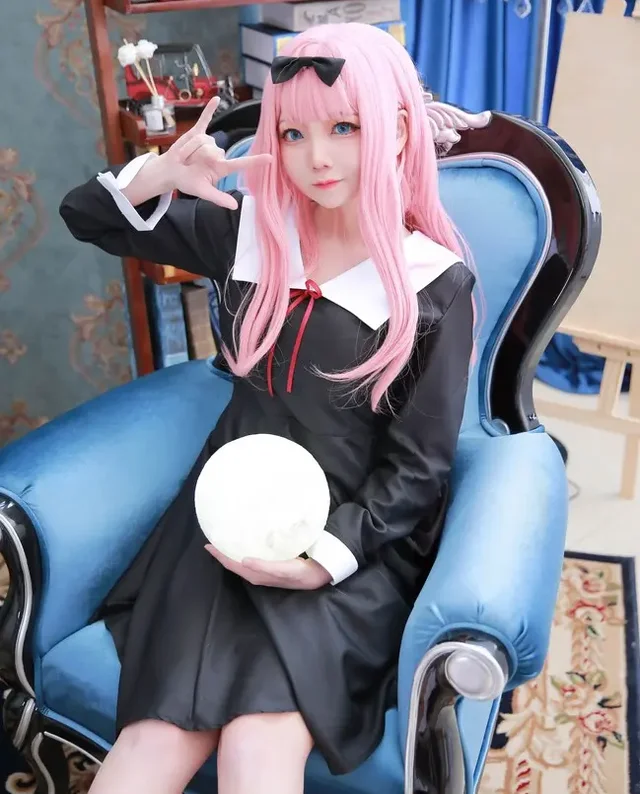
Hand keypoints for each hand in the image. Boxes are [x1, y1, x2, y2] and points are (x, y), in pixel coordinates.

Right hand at [160, 96, 271, 209]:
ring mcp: (208, 143)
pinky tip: (216, 99)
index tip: (271, 158)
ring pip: (203, 140)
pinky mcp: (198, 133)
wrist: (171, 171)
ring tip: (185, 158)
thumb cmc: (187, 182)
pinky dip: (209, 110)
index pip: (241, 164)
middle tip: (189, 166)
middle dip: (198, 157)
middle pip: (213, 150)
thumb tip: (235, 206)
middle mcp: (217, 154)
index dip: (256, 161)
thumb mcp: (202, 192)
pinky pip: (205, 119)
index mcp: (222, 168)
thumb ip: (218, 198)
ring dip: (190, 149)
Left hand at [205, 545, 331, 589]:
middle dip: (222, 554)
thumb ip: (263, 566)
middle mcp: (256, 574)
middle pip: (233, 564)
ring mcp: (262, 571)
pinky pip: (249, 560)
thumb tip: (243, 561)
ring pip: (240, 562)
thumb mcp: (282, 569)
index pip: (232, 565)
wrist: (314, 576)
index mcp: (256, 574)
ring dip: (231, 554)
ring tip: (224, 543)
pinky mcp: (269, 567)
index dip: (220, 556)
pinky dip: (242, 553)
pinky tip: (244, 546)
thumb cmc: (297, 573)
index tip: (208, 545)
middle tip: (212, 541)